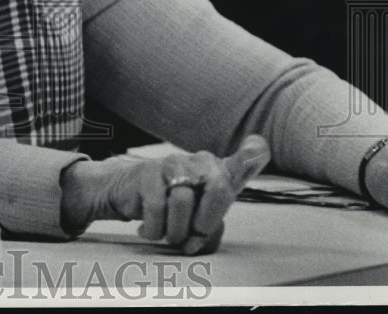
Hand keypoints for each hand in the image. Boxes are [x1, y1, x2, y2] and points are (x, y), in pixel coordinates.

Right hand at [61, 135, 270, 253]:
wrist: (128, 196)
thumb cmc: (171, 211)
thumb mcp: (197, 223)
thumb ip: (210, 231)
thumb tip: (198, 238)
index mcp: (219, 173)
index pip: (242, 162)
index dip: (251, 156)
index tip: (259, 148)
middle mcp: (201, 162)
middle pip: (220, 188)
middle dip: (206, 223)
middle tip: (191, 239)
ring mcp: (174, 162)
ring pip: (184, 203)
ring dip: (175, 232)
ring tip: (167, 235)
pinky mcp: (148, 170)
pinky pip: (157, 208)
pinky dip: (154, 229)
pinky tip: (148, 229)